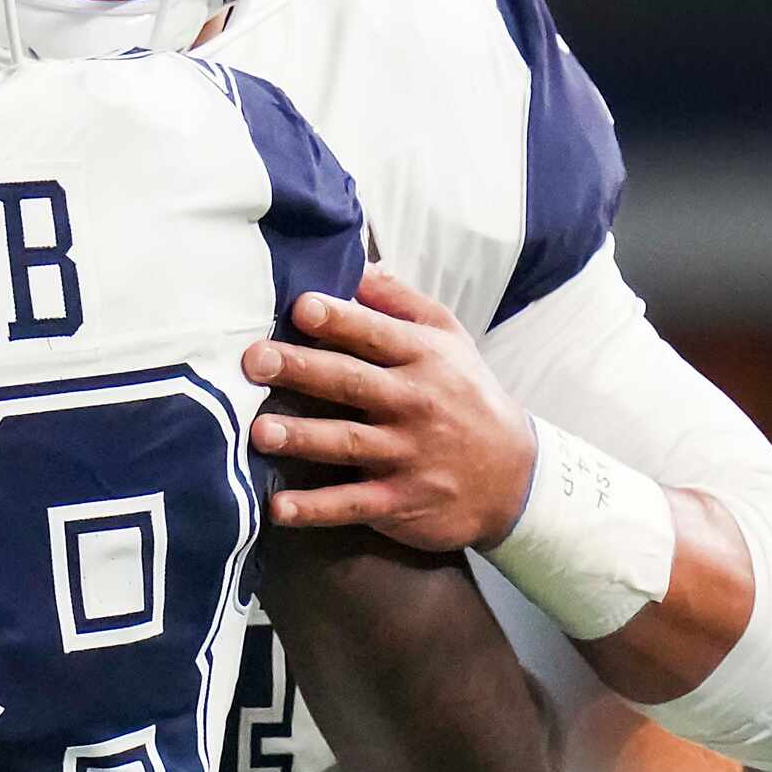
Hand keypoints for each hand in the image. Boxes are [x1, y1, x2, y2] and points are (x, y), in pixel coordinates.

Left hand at [245, 268, 538, 553]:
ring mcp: (407, 455)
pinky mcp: (401, 501)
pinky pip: (353, 503)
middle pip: (352, 383)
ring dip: (303, 437)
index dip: (340, 320)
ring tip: (260, 432)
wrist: (515, 477)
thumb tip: (357, 264)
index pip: (376, 334)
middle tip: (255, 360)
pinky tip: (279, 508)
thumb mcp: (449, 339)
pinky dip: (316, 508)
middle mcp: (414, 404)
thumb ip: (401, 302)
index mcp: (423, 359)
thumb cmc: (466, 395)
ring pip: (347, 443)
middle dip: (302, 370)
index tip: (301, 307)